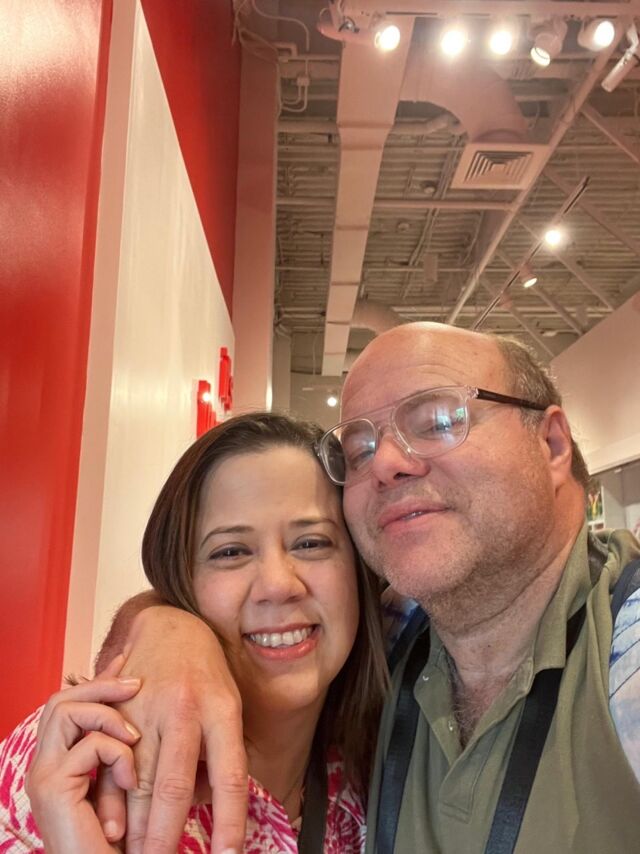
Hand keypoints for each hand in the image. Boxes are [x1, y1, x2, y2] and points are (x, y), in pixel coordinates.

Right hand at [26, 656, 141, 852]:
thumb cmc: (125, 839)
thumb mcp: (126, 784)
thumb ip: (125, 753)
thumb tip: (149, 718)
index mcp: (58, 762)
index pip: (68, 705)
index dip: (98, 680)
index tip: (127, 662)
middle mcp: (43, 764)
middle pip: (60, 699)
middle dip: (101, 684)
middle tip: (136, 683)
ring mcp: (43, 775)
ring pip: (67, 710)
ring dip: (108, 716)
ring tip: (134, 739)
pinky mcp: (52, 788)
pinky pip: (89, 746)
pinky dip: (117, 756)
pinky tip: (128, 780)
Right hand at [97, 605, 246, 853]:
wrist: (173, 626)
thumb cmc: (208, 676)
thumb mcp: (229, 707)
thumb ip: (218, 756)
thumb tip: (204, 808)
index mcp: (222, 711)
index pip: (230, 776)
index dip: (230, 821)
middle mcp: (185, 709)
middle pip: (173, 785)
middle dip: (165, 836)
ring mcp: (149, 709)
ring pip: (137, 779)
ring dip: (134, 827)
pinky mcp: (120, 709)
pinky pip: (111, 761)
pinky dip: (110, 799)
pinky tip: (109, 826)